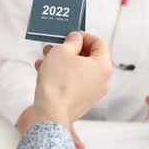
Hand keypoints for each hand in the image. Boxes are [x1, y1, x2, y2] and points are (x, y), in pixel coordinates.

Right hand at [15, 32, 111, 148]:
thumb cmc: (58, 84)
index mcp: (103, 66)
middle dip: (70, 49)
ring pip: (80, 70)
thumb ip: (72, 41)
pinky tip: (45, 72)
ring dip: (64, 62)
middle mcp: (103, 80)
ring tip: (46, 58)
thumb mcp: (62, 52)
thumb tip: (76, 39)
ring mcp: (93, 93)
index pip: (99, 43)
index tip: (72, 35)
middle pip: (89, 57)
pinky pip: (75, 82)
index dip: (84, 36)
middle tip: (56, 46)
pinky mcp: (82, 101)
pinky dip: (63, 75)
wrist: (50, 113)